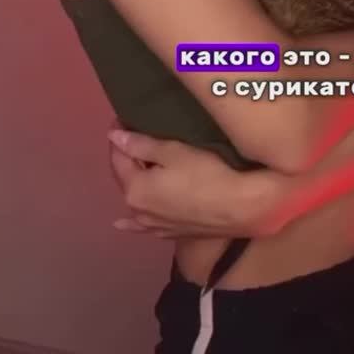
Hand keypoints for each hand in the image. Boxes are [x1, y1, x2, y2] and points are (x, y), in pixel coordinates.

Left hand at [107, 124, 285, 239]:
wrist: (239, 207)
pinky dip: (132, 220)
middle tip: (132, 135)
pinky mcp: (169, 234)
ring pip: (134, 199)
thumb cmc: (206, 173)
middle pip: (124, 178)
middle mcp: (137, 211)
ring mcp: (153, 226)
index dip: (118, 137)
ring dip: (132, 181)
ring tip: (137, 164)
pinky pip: (143, 224)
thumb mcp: (174, 151)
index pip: (117, 158)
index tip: (121, 119)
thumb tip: (114, 136)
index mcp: (135, 189)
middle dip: (125, 157)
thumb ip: (141, 145)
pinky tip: (122, 223)